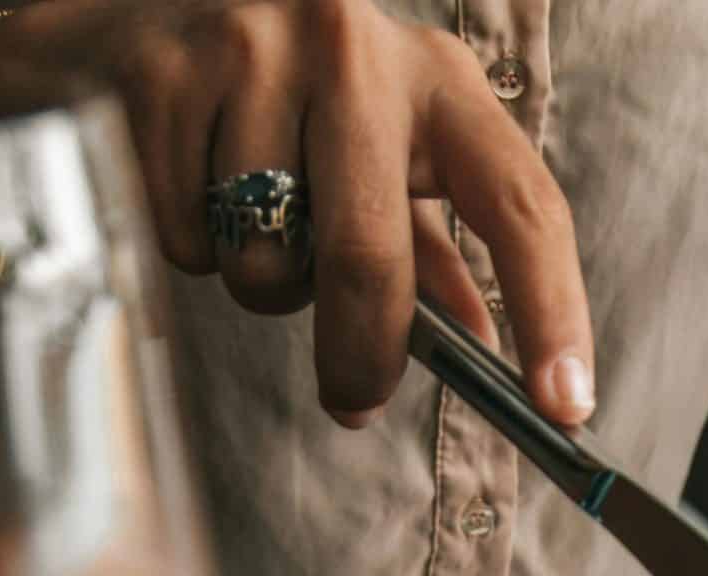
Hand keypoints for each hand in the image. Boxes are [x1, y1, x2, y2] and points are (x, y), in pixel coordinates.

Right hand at [0, 0, 594, 428]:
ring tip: (249, 219)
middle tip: (353, 398)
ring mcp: (248, 50)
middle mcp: (351, 47)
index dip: (551, 309)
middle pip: (367, 258)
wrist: (143, 2)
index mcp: (435, 74)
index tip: (564, 403)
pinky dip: (188, 245)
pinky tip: (188, 182)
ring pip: (262, 263)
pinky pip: (184, 239)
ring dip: (259, 283)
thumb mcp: (382, 146)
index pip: (519, 202)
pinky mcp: (159, 73)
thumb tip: (478, 351)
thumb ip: (429, 246)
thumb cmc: (290, 94)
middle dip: (360, 355)